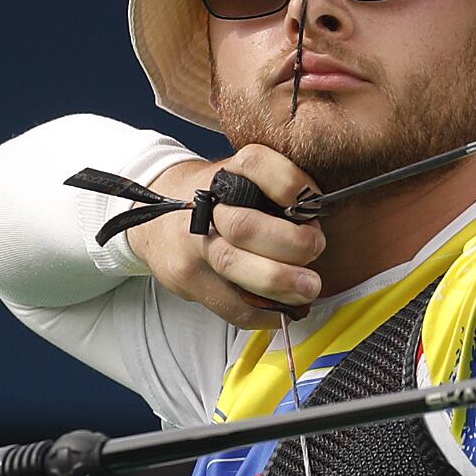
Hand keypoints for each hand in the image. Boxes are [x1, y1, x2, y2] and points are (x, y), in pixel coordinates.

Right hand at [127, 144, 325, 328]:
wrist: (156, 222)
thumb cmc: (213, 204)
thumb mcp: (240, 182)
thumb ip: (275, 193)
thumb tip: (318, 219)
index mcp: (223, 175)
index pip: (254, 163)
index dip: (290, 183)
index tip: (314, 203)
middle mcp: (202, 208)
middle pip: (244, 224)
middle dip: (291, 244)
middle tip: (315, 249)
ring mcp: (191, 245)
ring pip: (234, 265)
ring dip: (281, 283)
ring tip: (307, 288)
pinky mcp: (187, 280)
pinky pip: (232, 306)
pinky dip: (265, 312)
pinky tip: (283, 308)